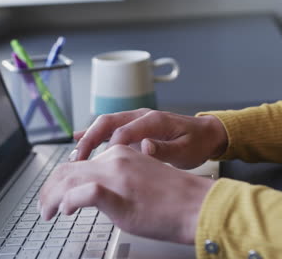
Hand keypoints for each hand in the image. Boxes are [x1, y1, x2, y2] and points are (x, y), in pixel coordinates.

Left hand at [38, 145, 214, 243]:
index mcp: (120, 153)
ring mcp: (115, 176)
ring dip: (52, 197)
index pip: (78, 162)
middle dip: (49, 189)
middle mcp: (114, 159)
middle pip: (67, 169)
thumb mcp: (141, 176)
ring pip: (68, 179)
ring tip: (48, 212)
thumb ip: (117, 178)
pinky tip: (66, 210)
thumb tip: (97, 192)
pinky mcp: (117, 195)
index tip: (53, 194)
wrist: (196, 204)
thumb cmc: (174, 197)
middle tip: (43, 206)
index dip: (59, 179)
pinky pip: (83, 194)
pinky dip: (69, 201)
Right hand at [72, 108, 227, 168]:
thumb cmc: (197, 143)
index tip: (99, 167)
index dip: (109, 149)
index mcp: (154, 121)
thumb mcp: (187, 150)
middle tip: (77, 160)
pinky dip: (94, 134)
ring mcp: (136, 119)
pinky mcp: (134, 126)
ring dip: (88, 137)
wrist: (206, 134)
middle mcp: (141, 116)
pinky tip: (78, 140)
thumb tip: (144, 146)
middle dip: (89, 140)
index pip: (123, 132)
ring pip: (105, 124)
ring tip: (75, 156)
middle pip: (108, 123)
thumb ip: (165, 149)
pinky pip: (110, 128)